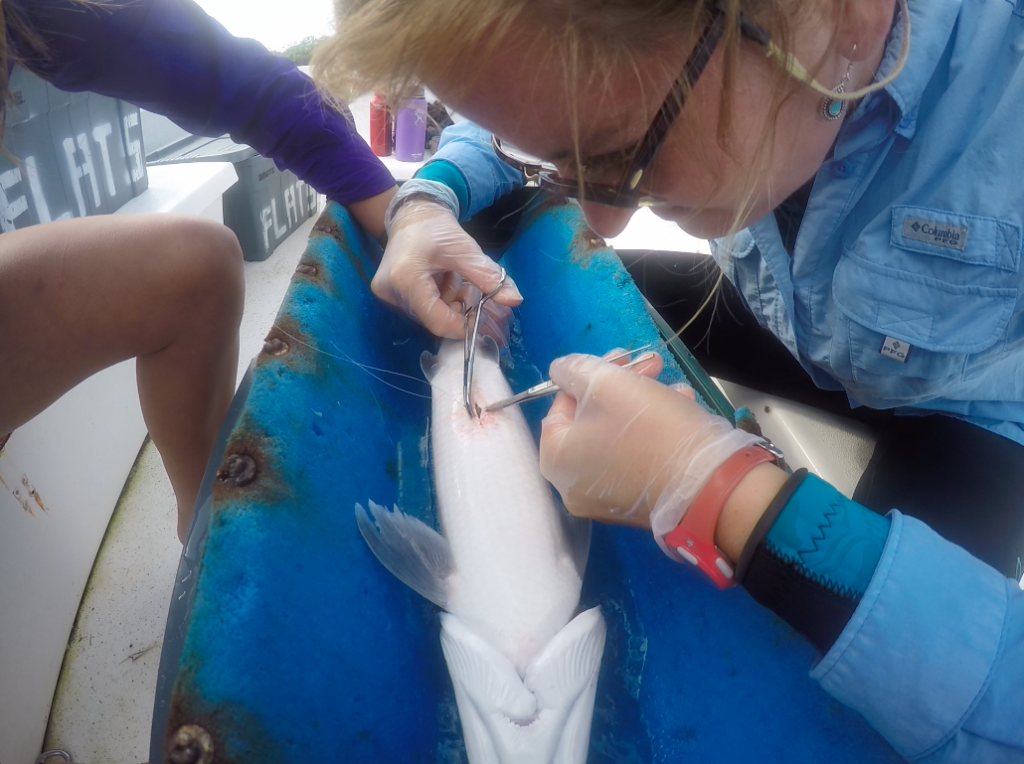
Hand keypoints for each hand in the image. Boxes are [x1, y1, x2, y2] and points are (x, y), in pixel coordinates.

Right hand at [373, 200, 521, 337]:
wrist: (411, 214)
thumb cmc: (436, 227)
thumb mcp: (465, 250)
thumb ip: (488, 277)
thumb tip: (514, 300)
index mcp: (406, 279)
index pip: (438, 321)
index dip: (464, 326)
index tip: (486, 321)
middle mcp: (393, 292)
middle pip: (435, 319)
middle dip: (462, 313)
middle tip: (481, 298)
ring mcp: (390, 295)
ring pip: (431, 314)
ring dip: (453, 304)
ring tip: (460, 280)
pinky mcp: (393, 295)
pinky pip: (424, 307)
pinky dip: (442, 300)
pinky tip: (448, 281)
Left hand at [540, 353, 761, 550]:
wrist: (707, 485)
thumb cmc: (648, 427)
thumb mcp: (607, 383)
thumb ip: (575, 369)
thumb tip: (561, 370)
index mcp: (556, 459)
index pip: (560, 405)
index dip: (589, 375)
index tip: (622, 357)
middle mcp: (574, 486)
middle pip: (591, 421)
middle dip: (623, 385)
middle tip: (653, 364)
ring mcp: (606, 501)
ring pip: (617, 437)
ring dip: (642, 404)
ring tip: (674, 386)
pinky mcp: (638, 506)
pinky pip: (635, 460)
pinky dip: (652, 433)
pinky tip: (681, 411)